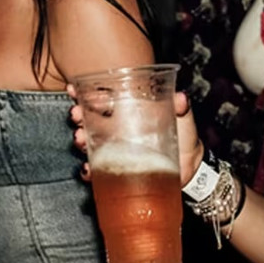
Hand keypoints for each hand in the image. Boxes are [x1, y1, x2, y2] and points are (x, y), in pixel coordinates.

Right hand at [69, 88, 203, 187]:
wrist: (191, 169)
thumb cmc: (184, 139)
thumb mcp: (183, 121)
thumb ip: (182, 109)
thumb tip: (181, 98)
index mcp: (130, 114)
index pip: (102, 100)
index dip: (84, 93)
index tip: (73, 89)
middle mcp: (118, 132)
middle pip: (90, 120)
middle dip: (78, 116)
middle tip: (76, 114)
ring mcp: (116, 152)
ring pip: (90, 144)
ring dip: (81, 140)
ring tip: (80, 139)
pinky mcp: (118, 173)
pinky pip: (98, 172)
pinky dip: (89, 172)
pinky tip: (87, 170)